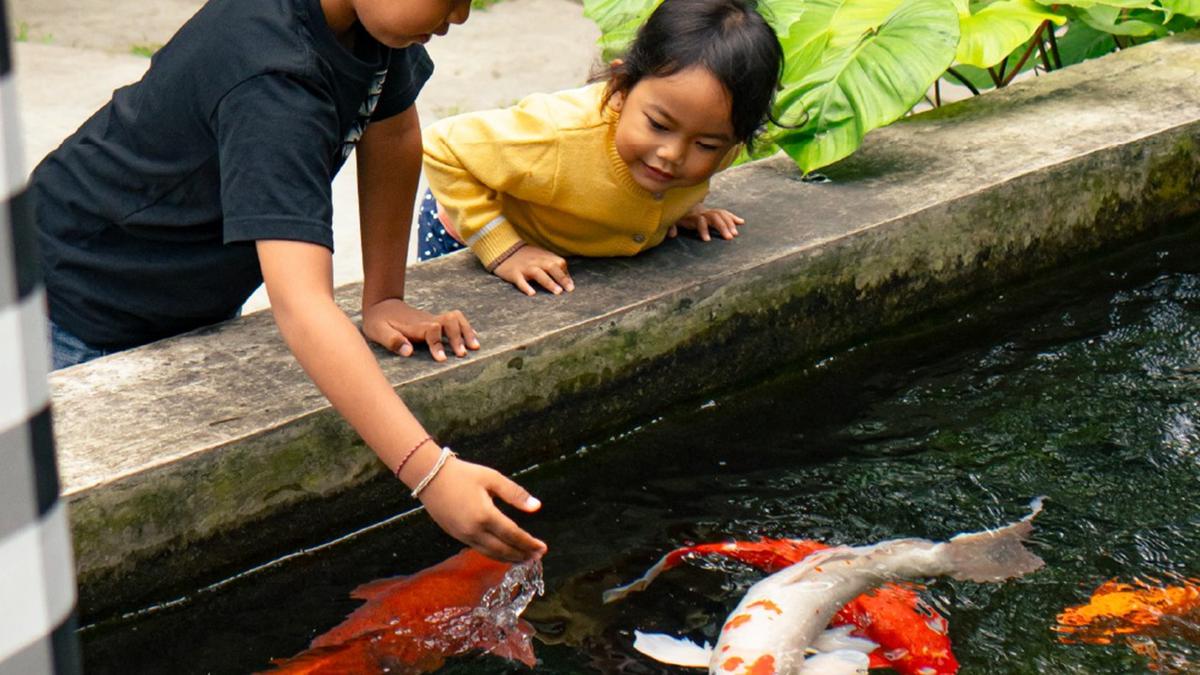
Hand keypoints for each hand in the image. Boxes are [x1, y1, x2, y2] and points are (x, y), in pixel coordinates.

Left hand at [362, 298, 479, 361]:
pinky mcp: (436, 322)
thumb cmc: (378, 321)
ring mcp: (433, 320)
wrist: (382, 304)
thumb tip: (408, 352)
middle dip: (458, 337)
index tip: (442, 359)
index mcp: (414, 326)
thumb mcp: (377, 331)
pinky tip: (473, 340)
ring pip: (456, 319)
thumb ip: (392, 341)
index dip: (438, 344)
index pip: (432, 331)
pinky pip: (456, 321)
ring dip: (467, 332)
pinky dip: (466, 329)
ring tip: (475, 347)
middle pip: (450, 321)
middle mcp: (427, 321)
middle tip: (463, 355)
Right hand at [418, 456, 547, 561]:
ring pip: (491, 553)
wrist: (429, 476)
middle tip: (537, 557)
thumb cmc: (463, 474)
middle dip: (522, 554)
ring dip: (509, 558)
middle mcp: (474, 530)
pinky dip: (495, 554)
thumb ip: (515, 493)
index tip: (543, 548)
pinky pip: (480, 549)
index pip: (513, 535)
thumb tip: (536, 507)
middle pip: (503, 549)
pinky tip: (503, 553)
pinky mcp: (456, 536)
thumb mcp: (492, 478)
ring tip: (524, 559)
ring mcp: (463, 535)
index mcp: (485, 515)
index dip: (529, 543)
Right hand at [493, 245, 574, 295]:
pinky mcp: (514, 273)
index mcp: (544, 256)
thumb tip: (568, 280)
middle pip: (551, 267)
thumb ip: (553, 265)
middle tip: (569, 290)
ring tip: (557, 292)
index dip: (566, 274)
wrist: (503, 250)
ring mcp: (525, 267)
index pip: (559, 263)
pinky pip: (520, 281)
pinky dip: (526, 287)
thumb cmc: (526, 257)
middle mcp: (536, 261)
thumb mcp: (541, 257)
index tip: (570, 286)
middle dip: (561, 278)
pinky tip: (532, 293)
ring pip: (539, 273)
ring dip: (549, 282)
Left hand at [668, 207, 743, 241]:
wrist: (680, 203)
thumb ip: (671, 227)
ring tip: (735, 234)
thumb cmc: (676, 216)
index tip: (707, 240)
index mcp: (692, 215)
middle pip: (715, 217)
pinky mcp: (713, 212)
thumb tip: (672, 235)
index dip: (703, 229)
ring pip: (721, 215)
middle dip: (722, 227)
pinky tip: (741, 222)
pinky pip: (724, 213)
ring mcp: (708, 211)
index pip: (699, 220)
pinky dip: (732, 217)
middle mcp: (702, 212)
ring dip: (729, 223)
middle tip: (729, 238)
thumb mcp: (671, 221)